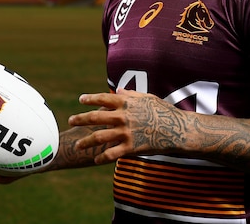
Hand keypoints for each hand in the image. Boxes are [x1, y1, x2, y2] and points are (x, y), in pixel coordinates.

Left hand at [68, 89, 185, 164]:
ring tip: (77, 145)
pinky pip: (111, 154)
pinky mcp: (131, 147)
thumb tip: (117, 90)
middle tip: (71, 121)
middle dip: (80, 119)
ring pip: (99, 137)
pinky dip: (102, 157)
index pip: (102, 98)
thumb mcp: (148, 98)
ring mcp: (126, 132)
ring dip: (86, 141)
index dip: (90, 99)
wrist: (178, 130)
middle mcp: (123, 116)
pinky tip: (96, 160)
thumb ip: (131, 94)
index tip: (81, 99)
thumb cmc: (164, 112)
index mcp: (127, 102)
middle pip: (95, 117)